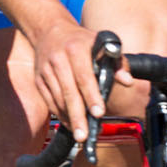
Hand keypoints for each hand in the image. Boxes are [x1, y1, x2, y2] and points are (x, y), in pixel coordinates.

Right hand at [30, 19, 120, 143]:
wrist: (49, 31)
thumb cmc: (80, 40)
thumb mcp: (101, 43)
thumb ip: (117, 62)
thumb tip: (127, 81)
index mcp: (75, 49)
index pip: (84, 76)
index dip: (92, 96)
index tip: (99, 113)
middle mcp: (58, 60)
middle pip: (69, 92)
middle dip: (78, 115)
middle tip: (84, 136)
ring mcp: (45, 71)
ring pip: (58, 99)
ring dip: (69, 118)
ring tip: (80, 134)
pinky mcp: (38, 80)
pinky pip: (49, 101)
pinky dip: (60, 114)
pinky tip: (70, 124)